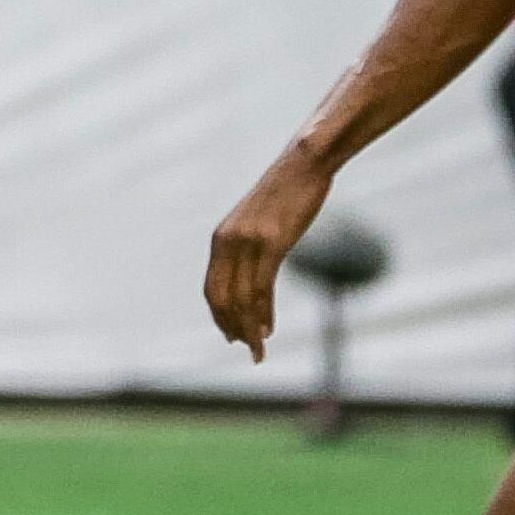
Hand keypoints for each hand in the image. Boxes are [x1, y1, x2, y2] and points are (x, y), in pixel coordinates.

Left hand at [205, 147, 332, 360]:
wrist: (303, 164)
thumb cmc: (284, 193)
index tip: (231, 334)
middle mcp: (228, 243)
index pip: (212, 288)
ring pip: (242, 298)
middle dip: (231, 327)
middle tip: (246, 348)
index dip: (219, 315)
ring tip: (258, 350)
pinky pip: (263, 287)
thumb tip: (254, 273)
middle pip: (221, 298)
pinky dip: (263, 313)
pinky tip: (268, 330)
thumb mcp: (258, 223)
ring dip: (248, 328)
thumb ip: (249, 247)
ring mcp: (248, 243)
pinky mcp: (272, 243)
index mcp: (220, 239)